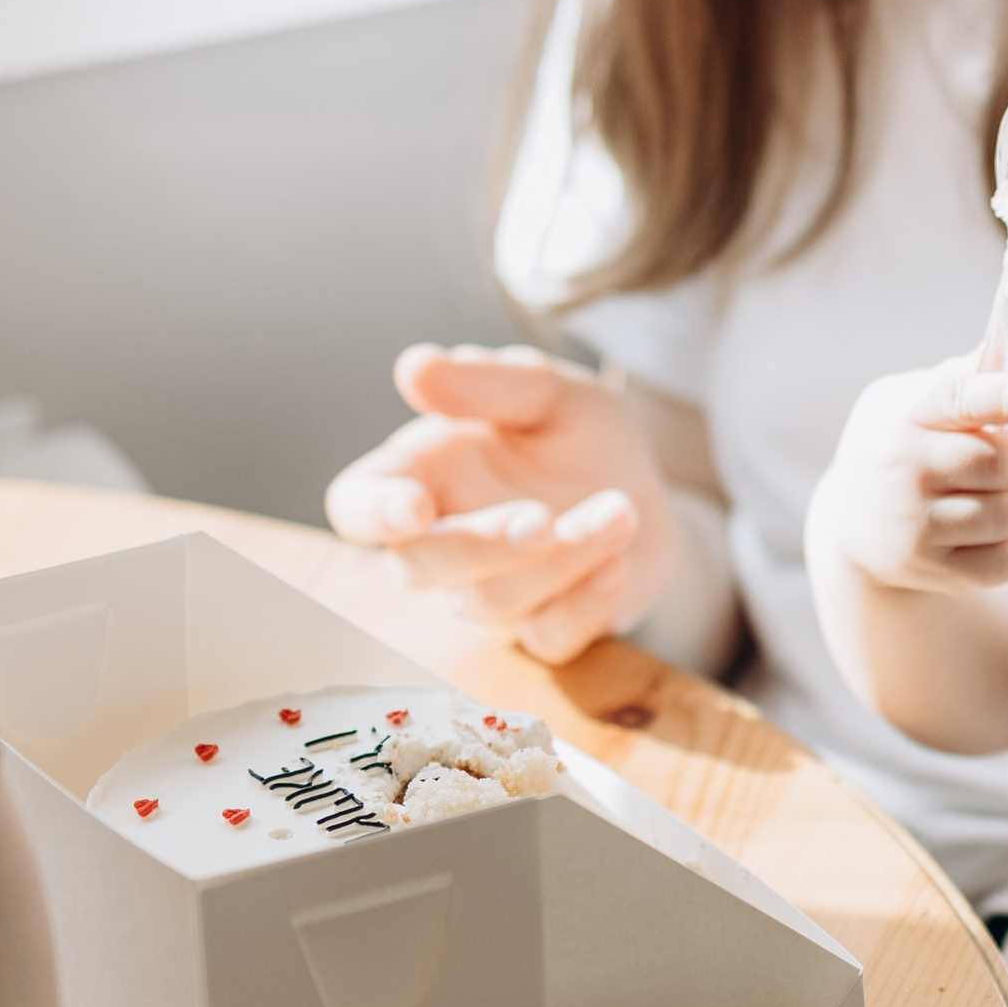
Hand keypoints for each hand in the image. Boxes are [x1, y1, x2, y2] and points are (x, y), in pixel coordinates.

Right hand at [325, 345, 683, 662]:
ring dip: (559, 560)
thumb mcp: (547, 390)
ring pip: (491, 601)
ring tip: (619, 510)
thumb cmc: (576, 435)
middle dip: (479, 545)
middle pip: (419, 566)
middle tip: (541, 519)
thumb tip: (414, 367)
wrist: (648, 488)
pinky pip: (547, 639)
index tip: (414, 507)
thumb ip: (485, 382)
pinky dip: (584, 606)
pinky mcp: (546, 626)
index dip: (373, 512)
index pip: (359, 504)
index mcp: (422, 474)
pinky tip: (618, 565)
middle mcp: (444, 542)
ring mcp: (492, 591)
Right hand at [814, 361, 1007, 597]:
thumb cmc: (900, 448)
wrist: (854, 526)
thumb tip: (1004, 344)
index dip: (1006, 396)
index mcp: (905, 417)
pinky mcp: (933, 571)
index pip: (960, 399)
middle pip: (1000, 461)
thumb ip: (963, 378)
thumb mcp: (911, 401)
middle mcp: (904, 470)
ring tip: (987, 497)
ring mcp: (915, 526)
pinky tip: (992, 533)